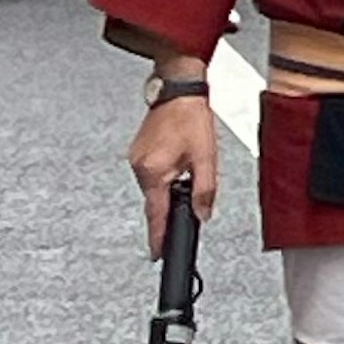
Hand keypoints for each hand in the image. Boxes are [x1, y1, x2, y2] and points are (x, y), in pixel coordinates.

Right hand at [132, 82, 221, 254]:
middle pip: (158, 201)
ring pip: (156, 186)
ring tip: (188, 161)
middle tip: (191, 179)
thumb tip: (203, 215)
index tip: (158, 254)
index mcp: (154, 172)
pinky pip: (152, 172)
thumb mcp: (206, 158)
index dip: (158, 238)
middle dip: (174, 201)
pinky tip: (179, 157)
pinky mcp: (139, 150)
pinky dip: (166, 173)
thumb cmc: (190, 117)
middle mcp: (140, 167)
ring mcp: (136, 158)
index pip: (156, 215)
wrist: (179, 89)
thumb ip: (205, 192)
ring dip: (172, 184)